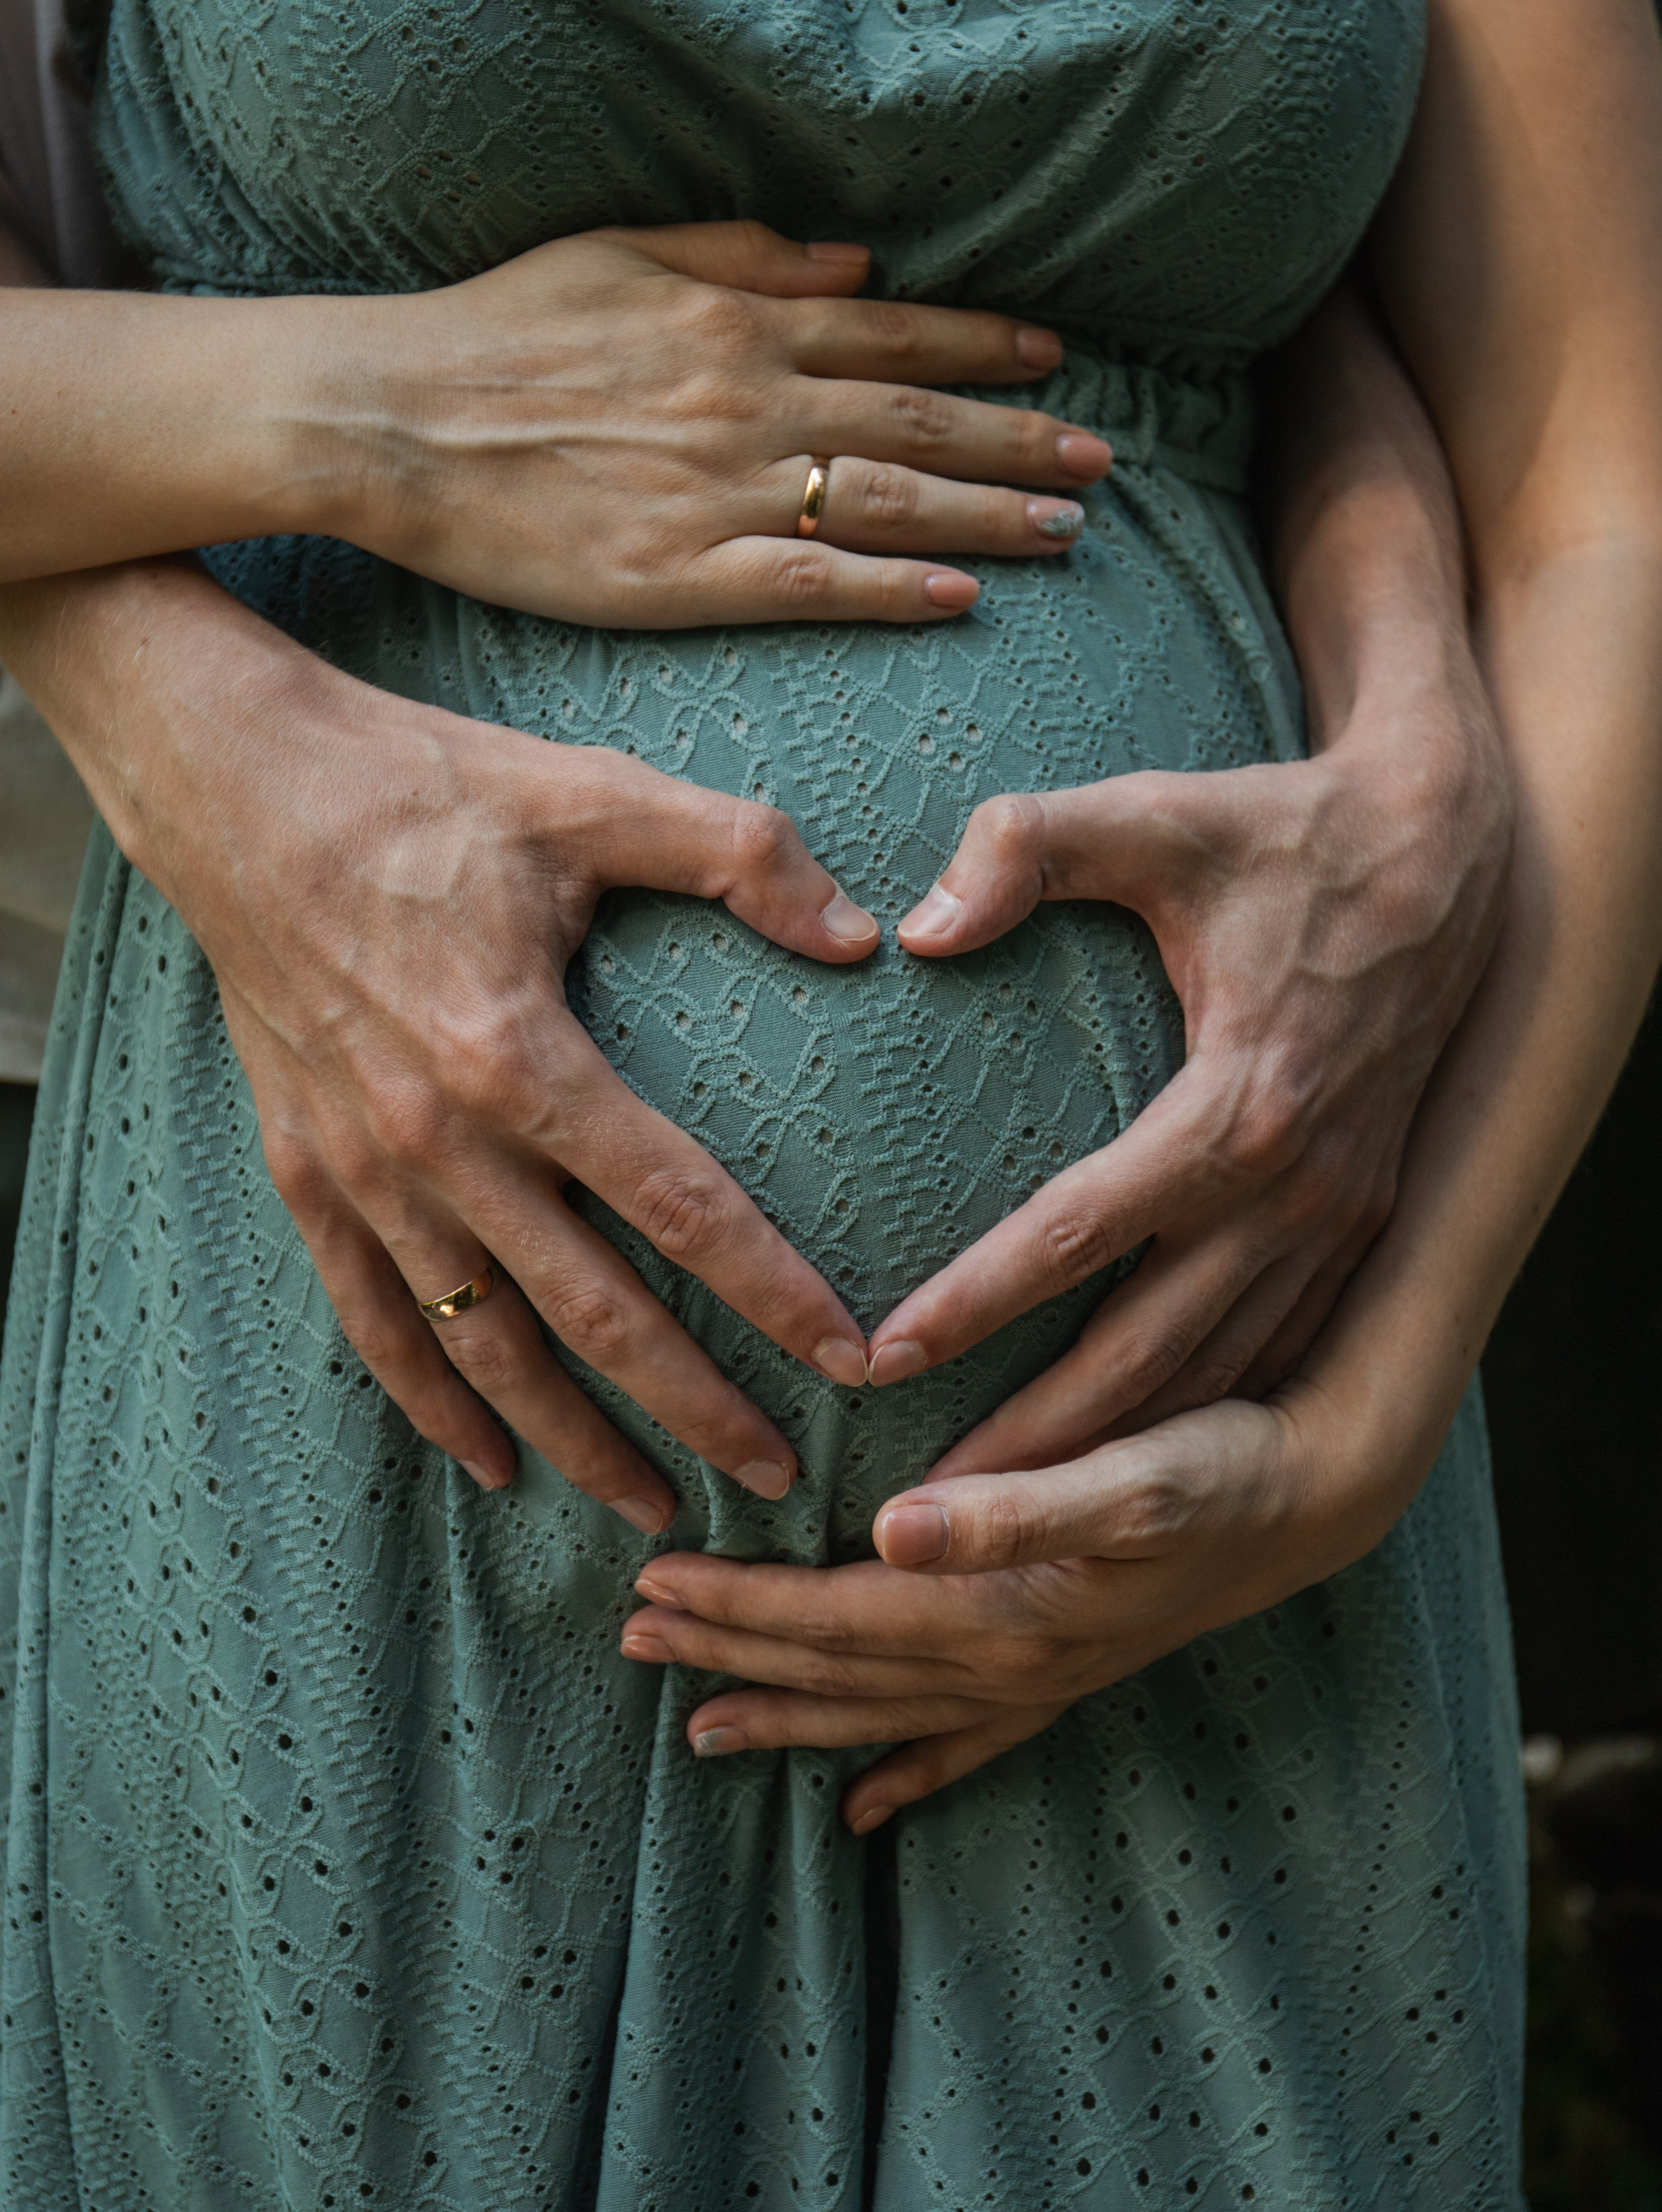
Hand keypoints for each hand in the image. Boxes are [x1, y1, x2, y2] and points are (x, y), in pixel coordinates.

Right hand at [4, 561, 878, 1522]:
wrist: (236, 789)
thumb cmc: (426, 788)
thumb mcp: (592, 795)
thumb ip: (739, 855)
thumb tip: (860, 938)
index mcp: (521, 1057)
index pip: (680, 1207)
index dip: (774, 1292)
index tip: (851, 1358)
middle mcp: (440, 1142)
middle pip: (591, 1314)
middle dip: (693, 1406)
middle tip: (778, 1476)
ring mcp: (365, 1173)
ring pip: (483, 1346)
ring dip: (573, 1437)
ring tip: (654, 1505)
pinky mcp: (306, 1176)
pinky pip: (373, 1321)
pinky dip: (430, 1401)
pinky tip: (487, 1460)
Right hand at [324, 221, 1110, 624]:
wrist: (394, 418)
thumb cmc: (497, 331)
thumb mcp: (619, 253)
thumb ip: (744, 256)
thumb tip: (854, 266)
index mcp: (737, 319)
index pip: (896, 332)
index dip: (986, 345)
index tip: (1055, 361)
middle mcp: (751, 400)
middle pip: (918, 419)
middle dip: (1019, 440)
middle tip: (1099, 462)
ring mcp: (722, 491)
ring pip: (888, 501)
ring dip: (987, 516)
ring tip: (1067, 530)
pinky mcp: (681, 575)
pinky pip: (812, 585)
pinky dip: (892, 590)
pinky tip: (960, 599)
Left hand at [620, 1378, 1425, 1830]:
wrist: (1317, 1499)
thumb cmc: (1219, 1469)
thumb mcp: (1123, 1476)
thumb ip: (1008, 1506)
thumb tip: (889, 1525)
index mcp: (996, 1609)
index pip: (832, 1615)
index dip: (738, 1603)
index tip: (650, 1584)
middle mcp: (1004, 1661)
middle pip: (836, 1668)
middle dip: (731, 1656)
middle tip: (633, 1642)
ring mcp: (1036, 1680)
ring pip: (881, 1711)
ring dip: (789, 1715)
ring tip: (701, 1731)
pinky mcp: (1069, 1674)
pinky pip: (964, 1744)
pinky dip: (906, 1771)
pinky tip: (866, 1804)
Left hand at [859, 678, 1509, 1460]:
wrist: (1445, 853)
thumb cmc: (1281, 831)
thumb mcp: (1154, 814)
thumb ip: (1028, 848)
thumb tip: (917, 929)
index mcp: (1241, 1101)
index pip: (1082, 1229)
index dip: (976, 1297)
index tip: (880, 1353)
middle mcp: (1300, 1186)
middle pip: (1150, 1346)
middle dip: (1038, 1432)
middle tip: (929, 1505)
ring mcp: (1341, 1218)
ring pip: (1216, 1372)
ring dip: (1114, 1446)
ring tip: (1004, 1511)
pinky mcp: (1359, 1224)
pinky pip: (1272, 1350)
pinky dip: (1199, 1412)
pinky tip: (1128, 1458)